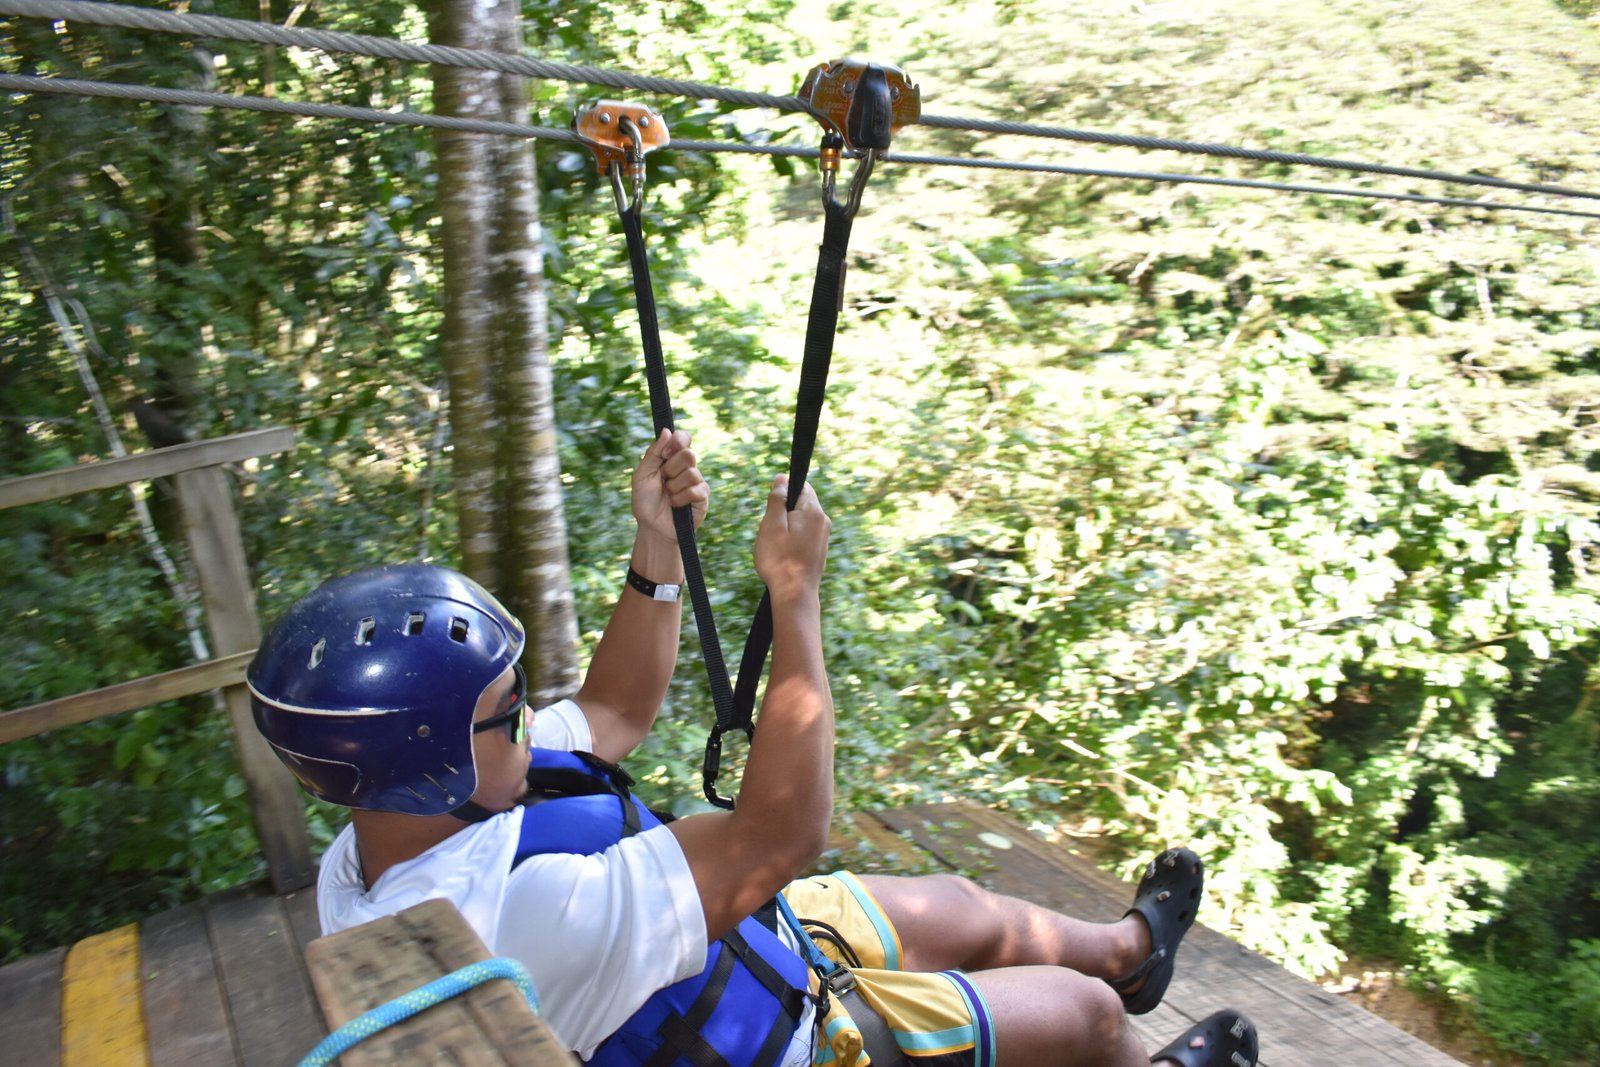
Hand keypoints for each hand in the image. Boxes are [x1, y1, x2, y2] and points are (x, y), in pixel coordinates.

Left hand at [632, 428, 707, 543]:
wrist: (652, 527)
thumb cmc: (645, 501)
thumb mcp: (642, 474)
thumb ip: (654, 452)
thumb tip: (667, 430)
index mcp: (671, 458)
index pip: (684, 438)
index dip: (677, 442)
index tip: (666, 454)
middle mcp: (686, 467)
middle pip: (689, 454)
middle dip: (671, 469)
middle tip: (664, 480)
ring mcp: (696, 481)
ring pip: (691, 473)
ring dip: (674, 487)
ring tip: (668, 496)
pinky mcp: (702, 497)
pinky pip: (696, 490)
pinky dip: (680, 499)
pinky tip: (676, 505)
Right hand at [753, 475, 829, 602]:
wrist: (795, 595)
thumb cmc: (780, 560)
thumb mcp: (772, 524)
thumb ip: (777, 499)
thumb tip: (782, 477)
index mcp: (813, 511)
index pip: (801, 486)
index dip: (783, 494)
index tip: (773, 511)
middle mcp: (823, 521)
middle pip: (800, 504)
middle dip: (782, 514)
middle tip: (772, 533)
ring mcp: (823, 537)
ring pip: (800, 522)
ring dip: (785, 529)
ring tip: (777, 547)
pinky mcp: (820, 550)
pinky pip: (803, 536)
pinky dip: (791, 542)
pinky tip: (784, 557)